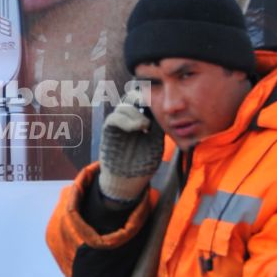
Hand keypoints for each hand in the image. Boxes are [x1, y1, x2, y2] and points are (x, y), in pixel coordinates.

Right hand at [98, 79, 163, 204]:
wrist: (129, 181)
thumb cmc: (143, 163)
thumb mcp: (156, 143)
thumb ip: (159, 127)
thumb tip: (167, 110)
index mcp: (141, 118)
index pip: (144, 98)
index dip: (151, 95)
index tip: (162, 100)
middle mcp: (128, 118)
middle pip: (131, 96)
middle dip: (142, 98)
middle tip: (152, 105)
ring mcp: (118, 124)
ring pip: (123, 106)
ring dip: (136, 113)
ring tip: (146, 126)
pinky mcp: (108, 132)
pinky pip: (113, 118)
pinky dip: (125, 120)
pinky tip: (138, 128)